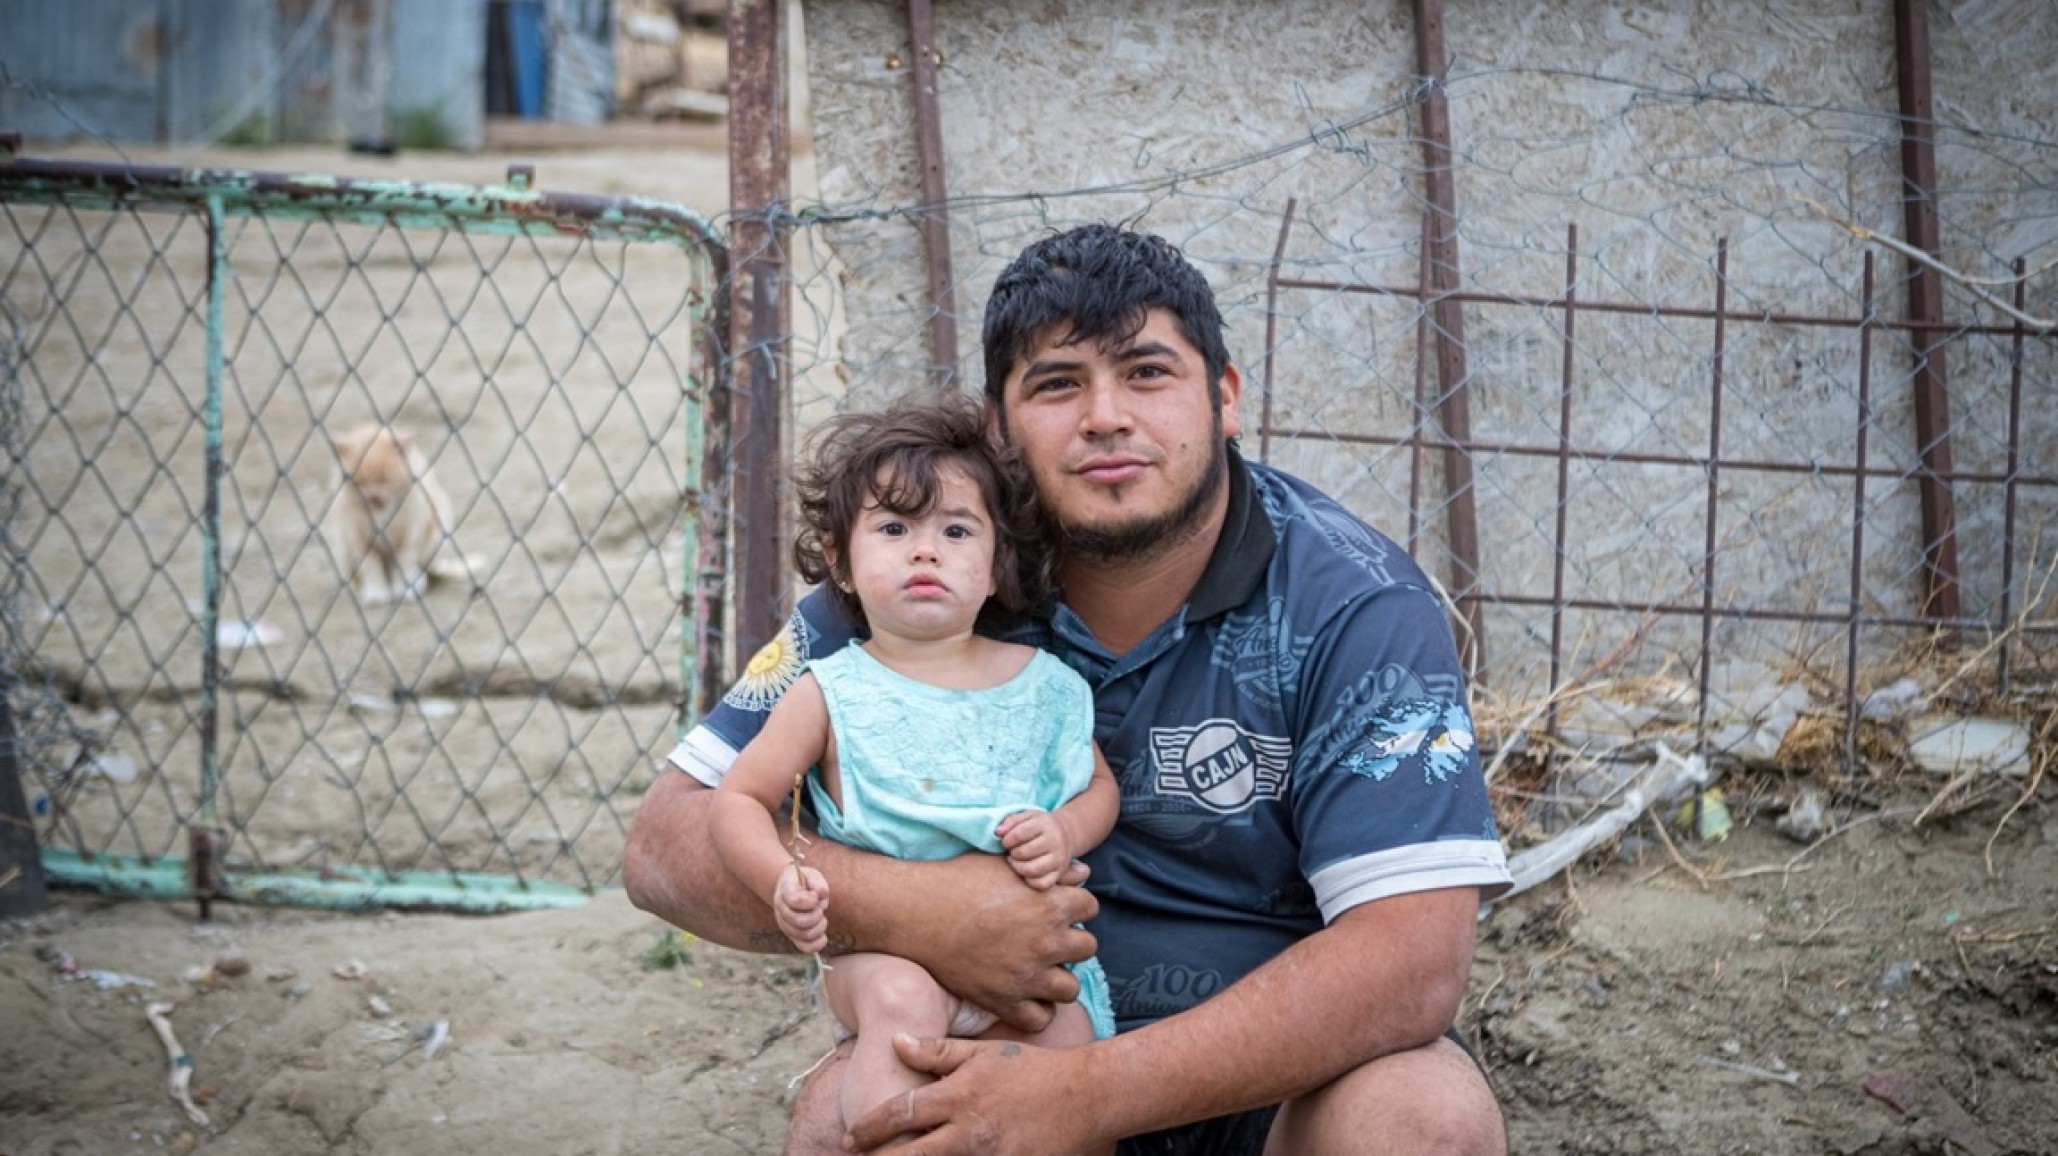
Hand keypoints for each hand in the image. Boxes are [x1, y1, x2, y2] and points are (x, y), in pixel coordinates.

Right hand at [773, 864, 829, 953]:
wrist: (789, 887)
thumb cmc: (803, 880)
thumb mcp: (811, 874)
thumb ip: (817, 882)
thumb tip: (822, 896)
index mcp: (785, 891)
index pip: (796, 900)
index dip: (811, 900)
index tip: (815, 896)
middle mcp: (781, 910)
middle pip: (799, 921)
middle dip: (817, 915)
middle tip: (820, 908)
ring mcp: (785, 924)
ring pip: (803, 935)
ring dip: (819, 928)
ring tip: (821, 918)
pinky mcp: (792, 935)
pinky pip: (804, 947)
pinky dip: (817, 944)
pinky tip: (823, 935)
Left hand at [845, 1034, 1102, 1154]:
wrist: (1087, 1095)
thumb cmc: (1033, 1069)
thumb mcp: (984, 1054)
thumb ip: (938, 1052)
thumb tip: (896, 1042)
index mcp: (959, 1095)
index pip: (901, 1113)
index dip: (869, 1127)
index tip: (850, 1137)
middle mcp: (968, 1130)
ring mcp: (989, 1155)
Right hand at [869, 854, 1096, 1033]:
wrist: (917, 913)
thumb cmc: (959, 880)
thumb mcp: (1006, 865)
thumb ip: (1050, 871)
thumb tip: (1083, 872)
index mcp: (1050, 904)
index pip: (1090, 906)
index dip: (1075, 906)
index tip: (1058, 908)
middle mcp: (1046, 942)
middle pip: (1087, 947)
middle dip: (1071, 942)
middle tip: (1048, 939)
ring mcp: (1026, 976)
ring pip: (1070, 988)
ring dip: (1059, 979)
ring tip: (1040, 970)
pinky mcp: (1003, 1000)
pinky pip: (1040, 1019)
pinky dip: (1037, 1010)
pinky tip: (1024, 994)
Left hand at [994, 809, 1068, 889]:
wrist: (1066, 835)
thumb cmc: (1040, 826)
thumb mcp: (1027, 816)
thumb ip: (1010, 821)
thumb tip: (997, 833)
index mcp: (1045, 824)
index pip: (1019, 834)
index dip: (1007, 840)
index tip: (1006, 841)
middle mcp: (1054, 841)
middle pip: (1023, 853)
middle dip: (1012, 853)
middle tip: (1013, 851)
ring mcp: (1058, 859)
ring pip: (1032, 870)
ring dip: (1018, 867)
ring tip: (1016, 862)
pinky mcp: (1059, 873)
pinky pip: (1042, 884)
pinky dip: (1030, 880)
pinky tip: (1026, 872)